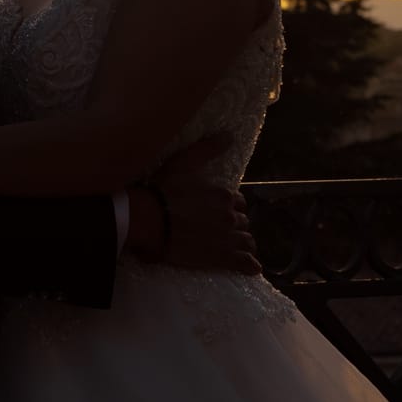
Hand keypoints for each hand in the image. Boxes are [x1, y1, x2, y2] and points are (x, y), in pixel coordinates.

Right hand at [141, 132, 259, 275]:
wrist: (149, 220)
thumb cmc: (163, 189)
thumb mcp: (184, 162)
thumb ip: (207, 148)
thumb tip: (229, 135)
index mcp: (224, 195)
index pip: (239, 202)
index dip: (231, 206)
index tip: (222, 209)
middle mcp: (229, 216)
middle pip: (242, 221)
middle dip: (235, 224)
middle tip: (223, 228)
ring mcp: (227, 239)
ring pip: (246, 241)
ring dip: (243, 242)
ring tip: (237, 246)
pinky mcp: (220, 259)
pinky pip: (244, 263)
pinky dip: (250, 265)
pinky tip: (252, 267)